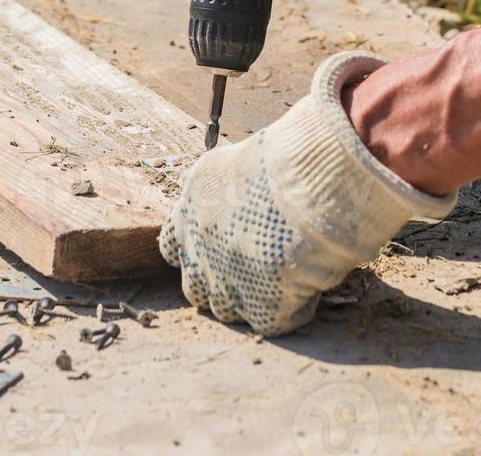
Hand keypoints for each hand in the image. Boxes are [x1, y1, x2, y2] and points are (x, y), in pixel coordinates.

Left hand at [159, 52, 455, 336]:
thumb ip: (228, 189)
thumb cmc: (282, 158)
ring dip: (250, 300)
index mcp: (189, 210)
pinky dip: (289, 312)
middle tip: (254, 268)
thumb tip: (241, 197)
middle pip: (196, 287)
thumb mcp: (236, 163)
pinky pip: (270, 322)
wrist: (308, 183)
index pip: (172, 246)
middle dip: (219, 283)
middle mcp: (199, 249)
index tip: (219, 244)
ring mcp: (226, 282)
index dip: (196, 250)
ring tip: (283, 282)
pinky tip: (308, 291)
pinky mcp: (261, 305)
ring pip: (227, 309)